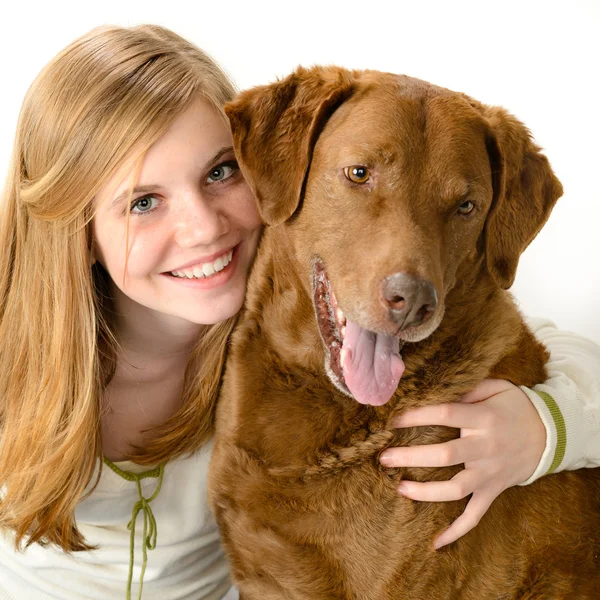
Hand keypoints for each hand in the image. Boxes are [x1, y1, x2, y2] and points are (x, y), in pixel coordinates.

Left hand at [379, 379, 545, 548]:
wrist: (551, 435)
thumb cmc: (516, 407)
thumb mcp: (496, 387)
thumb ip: (467, 389)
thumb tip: (435, 391)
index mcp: (483, 419)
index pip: (444, 414)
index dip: (416, 416)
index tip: (391, 419)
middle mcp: (485, 448)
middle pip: (445, 455)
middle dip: (411, 457)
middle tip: (384, 458)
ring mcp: (489, 473)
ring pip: (456, 489)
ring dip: (426, 492)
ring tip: (399, 488)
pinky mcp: (493, 490)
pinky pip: (475, 515)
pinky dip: (457, 531)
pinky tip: (436, 542)